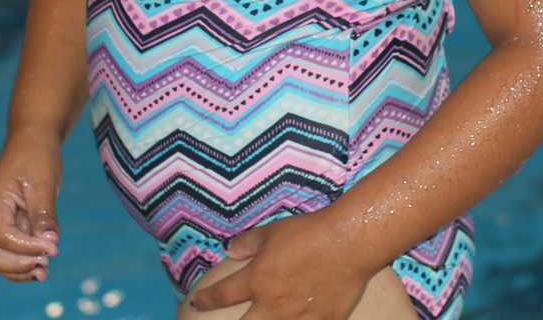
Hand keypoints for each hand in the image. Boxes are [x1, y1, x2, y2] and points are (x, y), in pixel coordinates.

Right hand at [0, 130, 62, 281]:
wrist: (34, 135)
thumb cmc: (38, 154)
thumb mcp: (44, 182)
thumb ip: (44, 214)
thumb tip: (49, 243)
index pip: (4, 237)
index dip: (27, 249)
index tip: (53, 250)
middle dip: (15, 267)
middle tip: (43, 269)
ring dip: (18, 266)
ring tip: (44, 272)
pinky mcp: (7, 217)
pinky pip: (10, 243)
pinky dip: (22, 255)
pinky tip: (42, 259)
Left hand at [189, 212, 371, 319]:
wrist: (347, 242)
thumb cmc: (309, 232)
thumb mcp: (273, 231)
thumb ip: (248, 242)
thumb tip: (229, 249)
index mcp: (258, 280)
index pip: (223, 295)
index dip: (206, 301)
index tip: (195, 304)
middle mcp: (273, 305)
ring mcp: (298, 318)